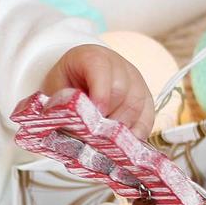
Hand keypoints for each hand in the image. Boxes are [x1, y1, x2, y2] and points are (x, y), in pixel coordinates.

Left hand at [40, 44, 155, 137]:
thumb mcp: (57, 89)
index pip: (102, 72)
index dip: (99, 96)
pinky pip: (148, 118)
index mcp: (94, 57)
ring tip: (107, 145)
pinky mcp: (146, 98)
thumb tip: (74, 129)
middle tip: (96, 138)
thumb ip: (65, 104)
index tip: (92, 120)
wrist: (78, 75)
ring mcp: (136, 81)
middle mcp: (120, 66)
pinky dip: (137, 134)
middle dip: (109, 118)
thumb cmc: (67, 83)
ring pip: (137, 106)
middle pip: (122, 91)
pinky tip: (125, 147)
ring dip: (122, 129)